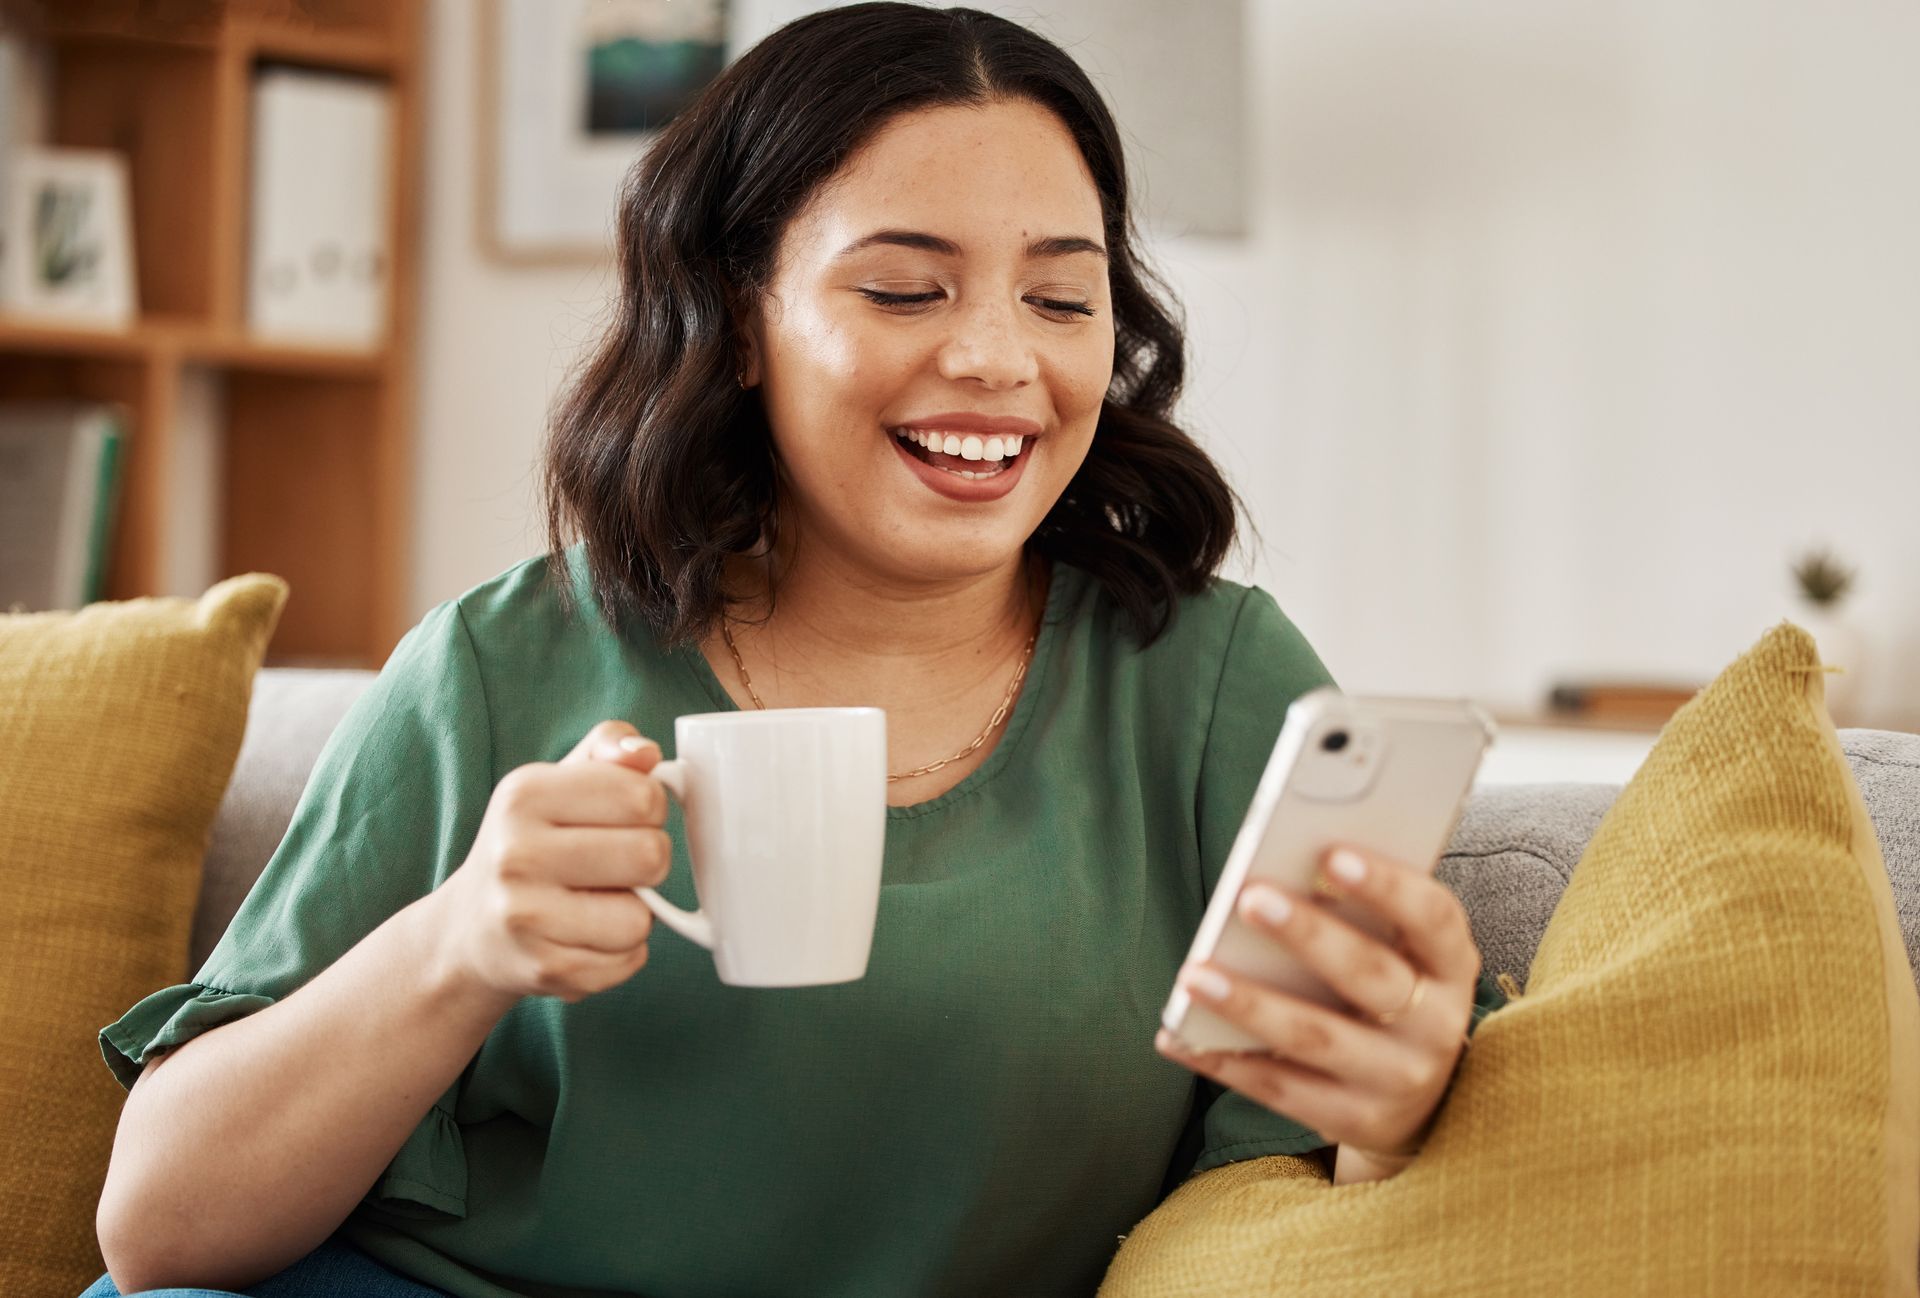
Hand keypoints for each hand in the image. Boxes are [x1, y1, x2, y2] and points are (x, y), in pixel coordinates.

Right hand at [431, 721, 674, 1004]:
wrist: (469, 929)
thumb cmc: (531, 843)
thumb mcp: (559, 779)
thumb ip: (609, 746)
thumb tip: (646, 753)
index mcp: (524, 795)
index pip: (643, 796)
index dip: (650, 809)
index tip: (624, 818)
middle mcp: (515, 854)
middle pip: (651, 856)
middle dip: (649, 861)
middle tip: (616, 865)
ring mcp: (525, 917)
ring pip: (641, 918)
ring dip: (635, 913)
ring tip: (597, 903)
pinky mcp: (542, 969)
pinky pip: (629, 960)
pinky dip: (621, 952)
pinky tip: (587, 937)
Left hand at [1155, 844, 1479, 1161]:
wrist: (1424, 1104)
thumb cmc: (1391, 992)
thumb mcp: (1400, 953)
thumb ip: (1361, 913)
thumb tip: (1279, 867)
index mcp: (1450, 965)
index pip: (1434, 916)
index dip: (1388, 884)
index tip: (1332, 853)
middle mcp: (1436, 1026)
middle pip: (1370, 976)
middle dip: (1308, 934)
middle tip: (1249, 898)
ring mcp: (1399, 1079)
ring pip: (1317, 1037)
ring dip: (1251, 1005)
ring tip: (1193, 975)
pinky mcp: (1357, 1120)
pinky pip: (1280, 1089)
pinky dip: (1224, 1060)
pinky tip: (1177, 1034)